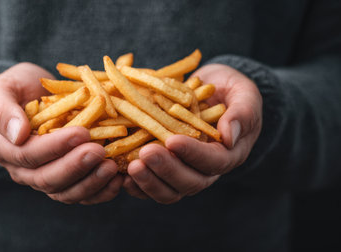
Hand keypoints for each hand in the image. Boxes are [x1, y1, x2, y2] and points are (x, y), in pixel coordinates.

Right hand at [0, 63, 122, 204]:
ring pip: (65, 192)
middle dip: (76, 166)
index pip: (28, 154)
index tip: (82, 133)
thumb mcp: (3, 89)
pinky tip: (118, 180)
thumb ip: (3, 110)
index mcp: (5, 149)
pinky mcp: (65, 182)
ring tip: (112, 167)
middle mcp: (23, 170)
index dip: (55, 146)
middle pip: (48, 179)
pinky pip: (81, 195)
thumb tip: (19, 134)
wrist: (31, 94)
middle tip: (100, 151)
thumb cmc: (17, 88)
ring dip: (90, 182)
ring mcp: (45, 178)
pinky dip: (100, 191)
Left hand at [123, 64, 261, 203]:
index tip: (172, 140)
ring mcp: (184, 172)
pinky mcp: (166, 170)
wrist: (212, 90)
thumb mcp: (243, 94)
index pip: (213, 161)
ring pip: (169, 191)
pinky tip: (122, 176)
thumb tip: (229, 136)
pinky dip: (138, 186)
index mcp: (229, 153)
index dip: (193, 154)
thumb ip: (242, 112)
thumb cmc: (230, 90)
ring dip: (149, 181)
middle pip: (189, 182)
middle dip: (166, 169)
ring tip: (130, 167)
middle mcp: (206, 169)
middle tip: (145, 154)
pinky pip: (152, 187)